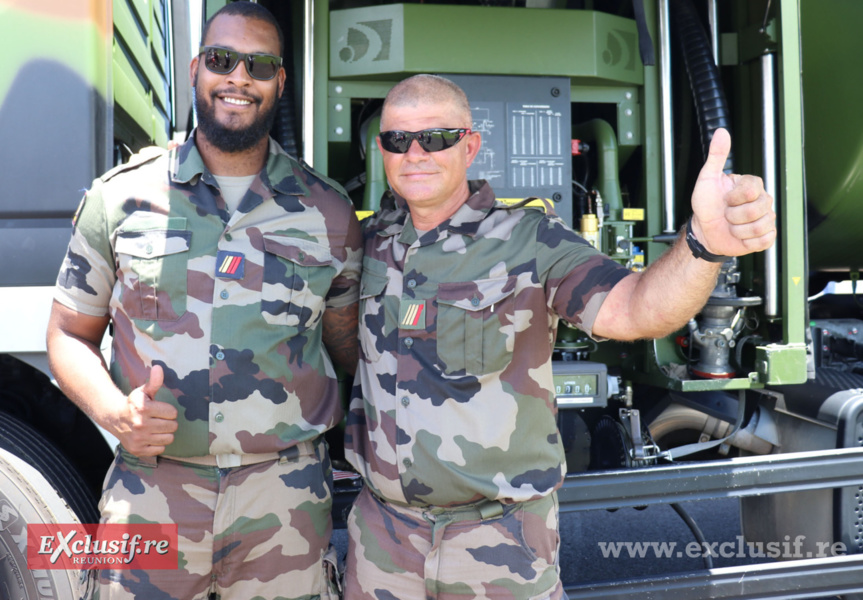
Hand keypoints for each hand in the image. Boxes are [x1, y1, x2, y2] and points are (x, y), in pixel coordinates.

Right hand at [110, 365, 177, 456]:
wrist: (115, 419)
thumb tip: (159, 367)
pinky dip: (158, 444)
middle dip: (168, 422)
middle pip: (172, 426)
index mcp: (144, 409)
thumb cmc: (134, 404)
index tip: (159, 410)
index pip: (173, 413)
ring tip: (156, 428)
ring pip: (169, 439)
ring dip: (165, 434)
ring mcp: (138, 439)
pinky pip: (160, 449)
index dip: (168, 411)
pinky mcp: (137, 450)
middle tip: (159, 420)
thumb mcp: (143, 391)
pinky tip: (150, 437)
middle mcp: (140, 424)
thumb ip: (154, 381)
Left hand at [689, 128, 775, 256]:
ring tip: (731, 225)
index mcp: (752, 185)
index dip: (733, 199)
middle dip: (733, 216)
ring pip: (759, 227)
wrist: (705, 231)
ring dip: (738, 230)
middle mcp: (763, 200)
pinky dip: (747, 241)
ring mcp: (766, 218)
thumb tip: (722, 131)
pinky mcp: (766, 236)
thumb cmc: (706, 204)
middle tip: (726, 214)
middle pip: (756, 211)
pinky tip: (740, 236)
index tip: (724, 199)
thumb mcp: (707, 178)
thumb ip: (717, 155)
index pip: (750, 192)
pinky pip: (763, 240)